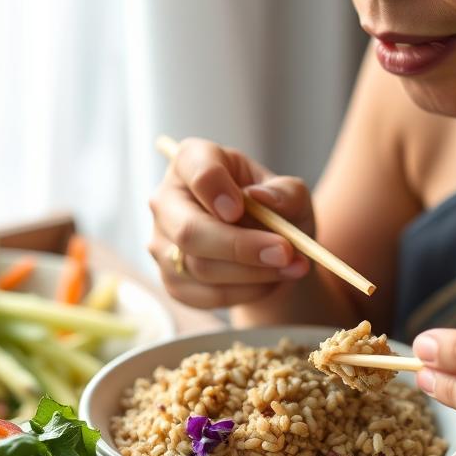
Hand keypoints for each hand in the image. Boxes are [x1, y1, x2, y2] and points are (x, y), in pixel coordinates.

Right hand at [148, 137, 312, 308]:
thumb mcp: (291, 194)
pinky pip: (208, 295)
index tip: (240, 208)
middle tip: (285, 252)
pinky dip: (247, 292)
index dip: (215, 189)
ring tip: (292, 265)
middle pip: (190, 231)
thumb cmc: (275, 210)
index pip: (194, 169)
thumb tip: (262, 199)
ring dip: (255, 272)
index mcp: (192, 160)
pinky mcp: (172, 281)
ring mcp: (163, 244)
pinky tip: (270, 281)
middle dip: (241, 247)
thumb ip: (285, 193)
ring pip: (202, 268)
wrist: (268, 250)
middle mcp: (167, 200)